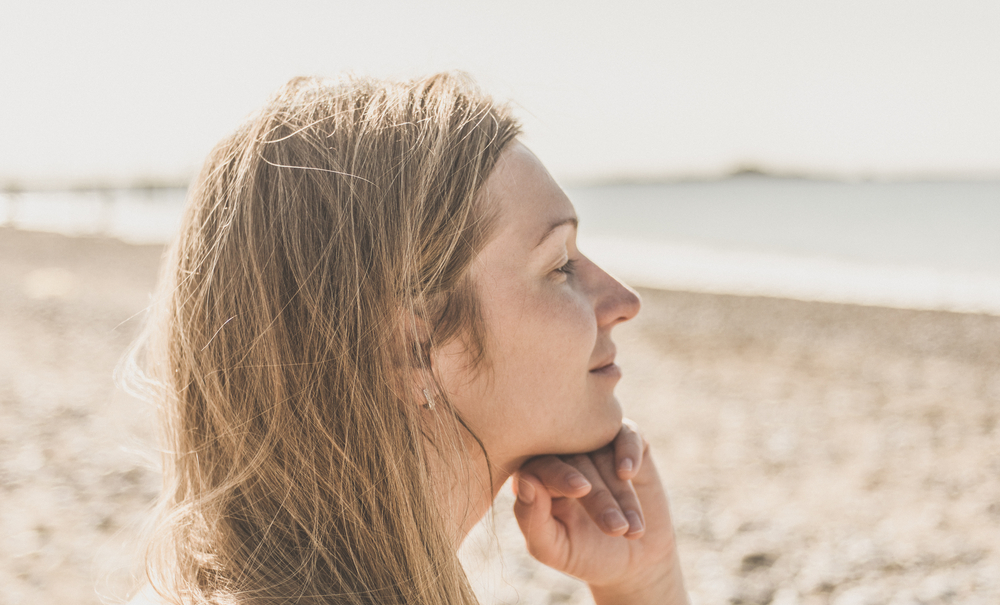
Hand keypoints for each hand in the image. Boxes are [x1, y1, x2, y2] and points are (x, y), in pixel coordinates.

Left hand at [512, 421, 687, 604]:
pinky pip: (626, 433)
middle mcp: (563, 454)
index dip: (560, 475)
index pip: (541, 464)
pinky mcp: (626, 442)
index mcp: (537, 475)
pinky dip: (629, 449)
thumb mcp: (553, 549)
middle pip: (576, 460)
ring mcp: (595, 445)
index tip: (582, 490)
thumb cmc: (584, 554)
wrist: (635, 559)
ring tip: (632, 529)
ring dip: (621, 491)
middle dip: (599, 496)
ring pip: (605, 454)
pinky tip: (629, 473)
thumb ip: (532, 519)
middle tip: (616, 529)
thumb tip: (525, 482)